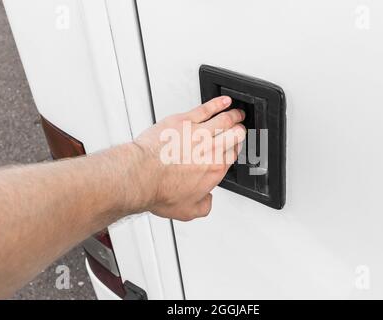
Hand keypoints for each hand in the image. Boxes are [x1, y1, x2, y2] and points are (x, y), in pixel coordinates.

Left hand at [127, 96, 245, 220]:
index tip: (236, 146)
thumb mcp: (188, 210)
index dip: (236, 148)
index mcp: (215, 169)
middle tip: (240, 128)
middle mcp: (211, 150)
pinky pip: (206, 109)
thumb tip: (207, 202)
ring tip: (237, 113)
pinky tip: (223, 101)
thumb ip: (204, 205)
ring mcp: (198, 133)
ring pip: (224, 119)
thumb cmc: (160, 190)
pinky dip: (218, 103)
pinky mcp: (184, 121)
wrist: (142, 176)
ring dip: (234, 115)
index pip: (233, 154)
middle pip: (234, 135)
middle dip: (239, 130)